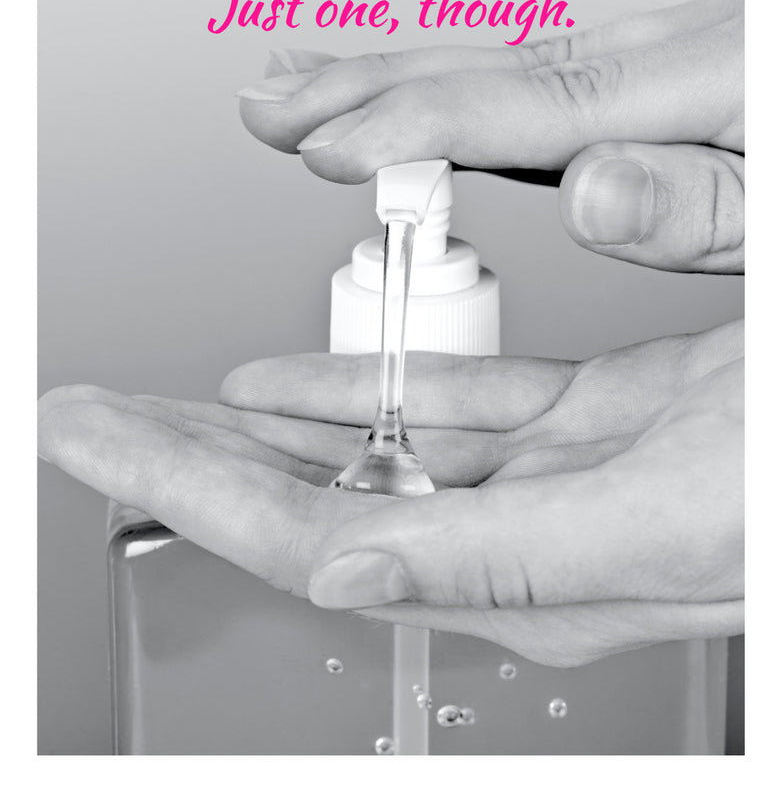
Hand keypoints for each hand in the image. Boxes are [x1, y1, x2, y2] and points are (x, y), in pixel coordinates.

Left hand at [38, 319, 742, 666]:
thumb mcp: (683, 518)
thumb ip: (515, 563)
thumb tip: (353, 573)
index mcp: (539, 568)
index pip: (315, 537)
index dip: (191, 487)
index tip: (91, 435)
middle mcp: (533, 537)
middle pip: (318, 502)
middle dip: (189, 458)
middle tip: (87, 413)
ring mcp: (558, 483)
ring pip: (374, 458)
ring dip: (261, 427)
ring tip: (169, 398)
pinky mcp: (595, 434)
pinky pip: (453, 420)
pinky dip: (364, 393)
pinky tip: (291, 380)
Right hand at [238, 0, 743, 273]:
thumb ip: (704, 209)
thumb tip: (591, 189)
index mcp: (706, 85)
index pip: (519, 106)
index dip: (409, 128)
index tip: (319, 150)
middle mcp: (668, 55)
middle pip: (485, 68)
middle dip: (363, 87)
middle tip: (269, 101)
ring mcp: (659, 54)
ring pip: (495, 62)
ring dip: (389, 75)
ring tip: (306, 84)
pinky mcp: (660, 67)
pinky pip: (532, 72)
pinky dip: (457, 84)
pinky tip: (422, 97)